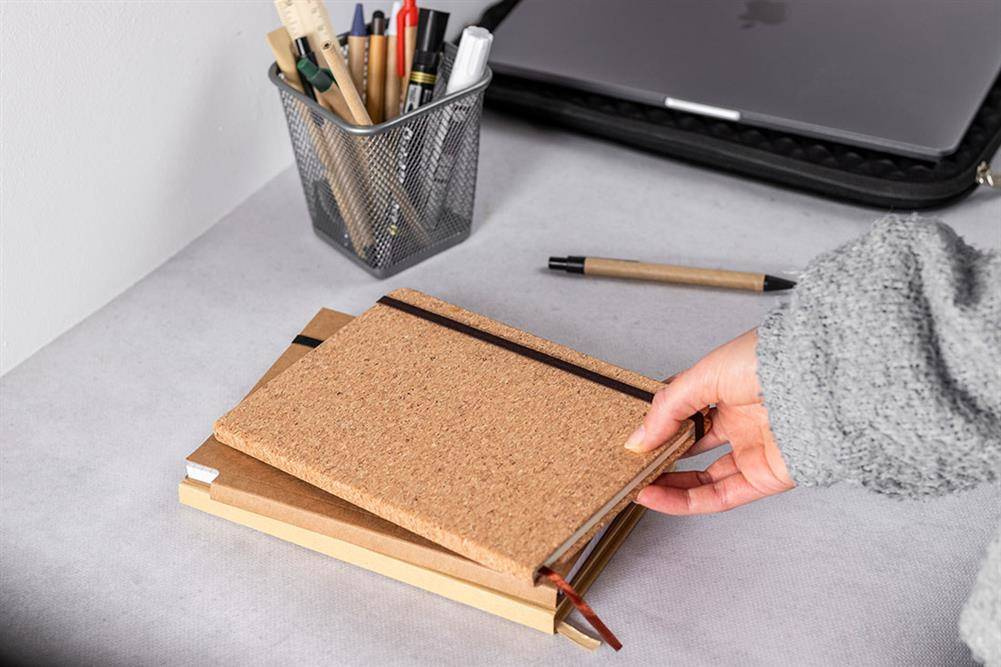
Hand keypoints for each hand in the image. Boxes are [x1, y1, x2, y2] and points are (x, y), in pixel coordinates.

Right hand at [625, 329, 793, 513]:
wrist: (821, 382)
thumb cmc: (773, 361)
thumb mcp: (705, 375)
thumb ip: (668, 408)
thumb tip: (638, 439)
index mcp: (730, 387)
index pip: (685, 408)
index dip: (658, 421)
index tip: (633, 433)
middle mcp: (742, 419)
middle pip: (692, 444)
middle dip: (661, 454)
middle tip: (631, 462)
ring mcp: (754, 449)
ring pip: (703, 476)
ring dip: (668, 482)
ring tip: (637, 483)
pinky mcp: (766, 478)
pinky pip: (720, 496)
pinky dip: (686, 500)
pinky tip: (657, 496)